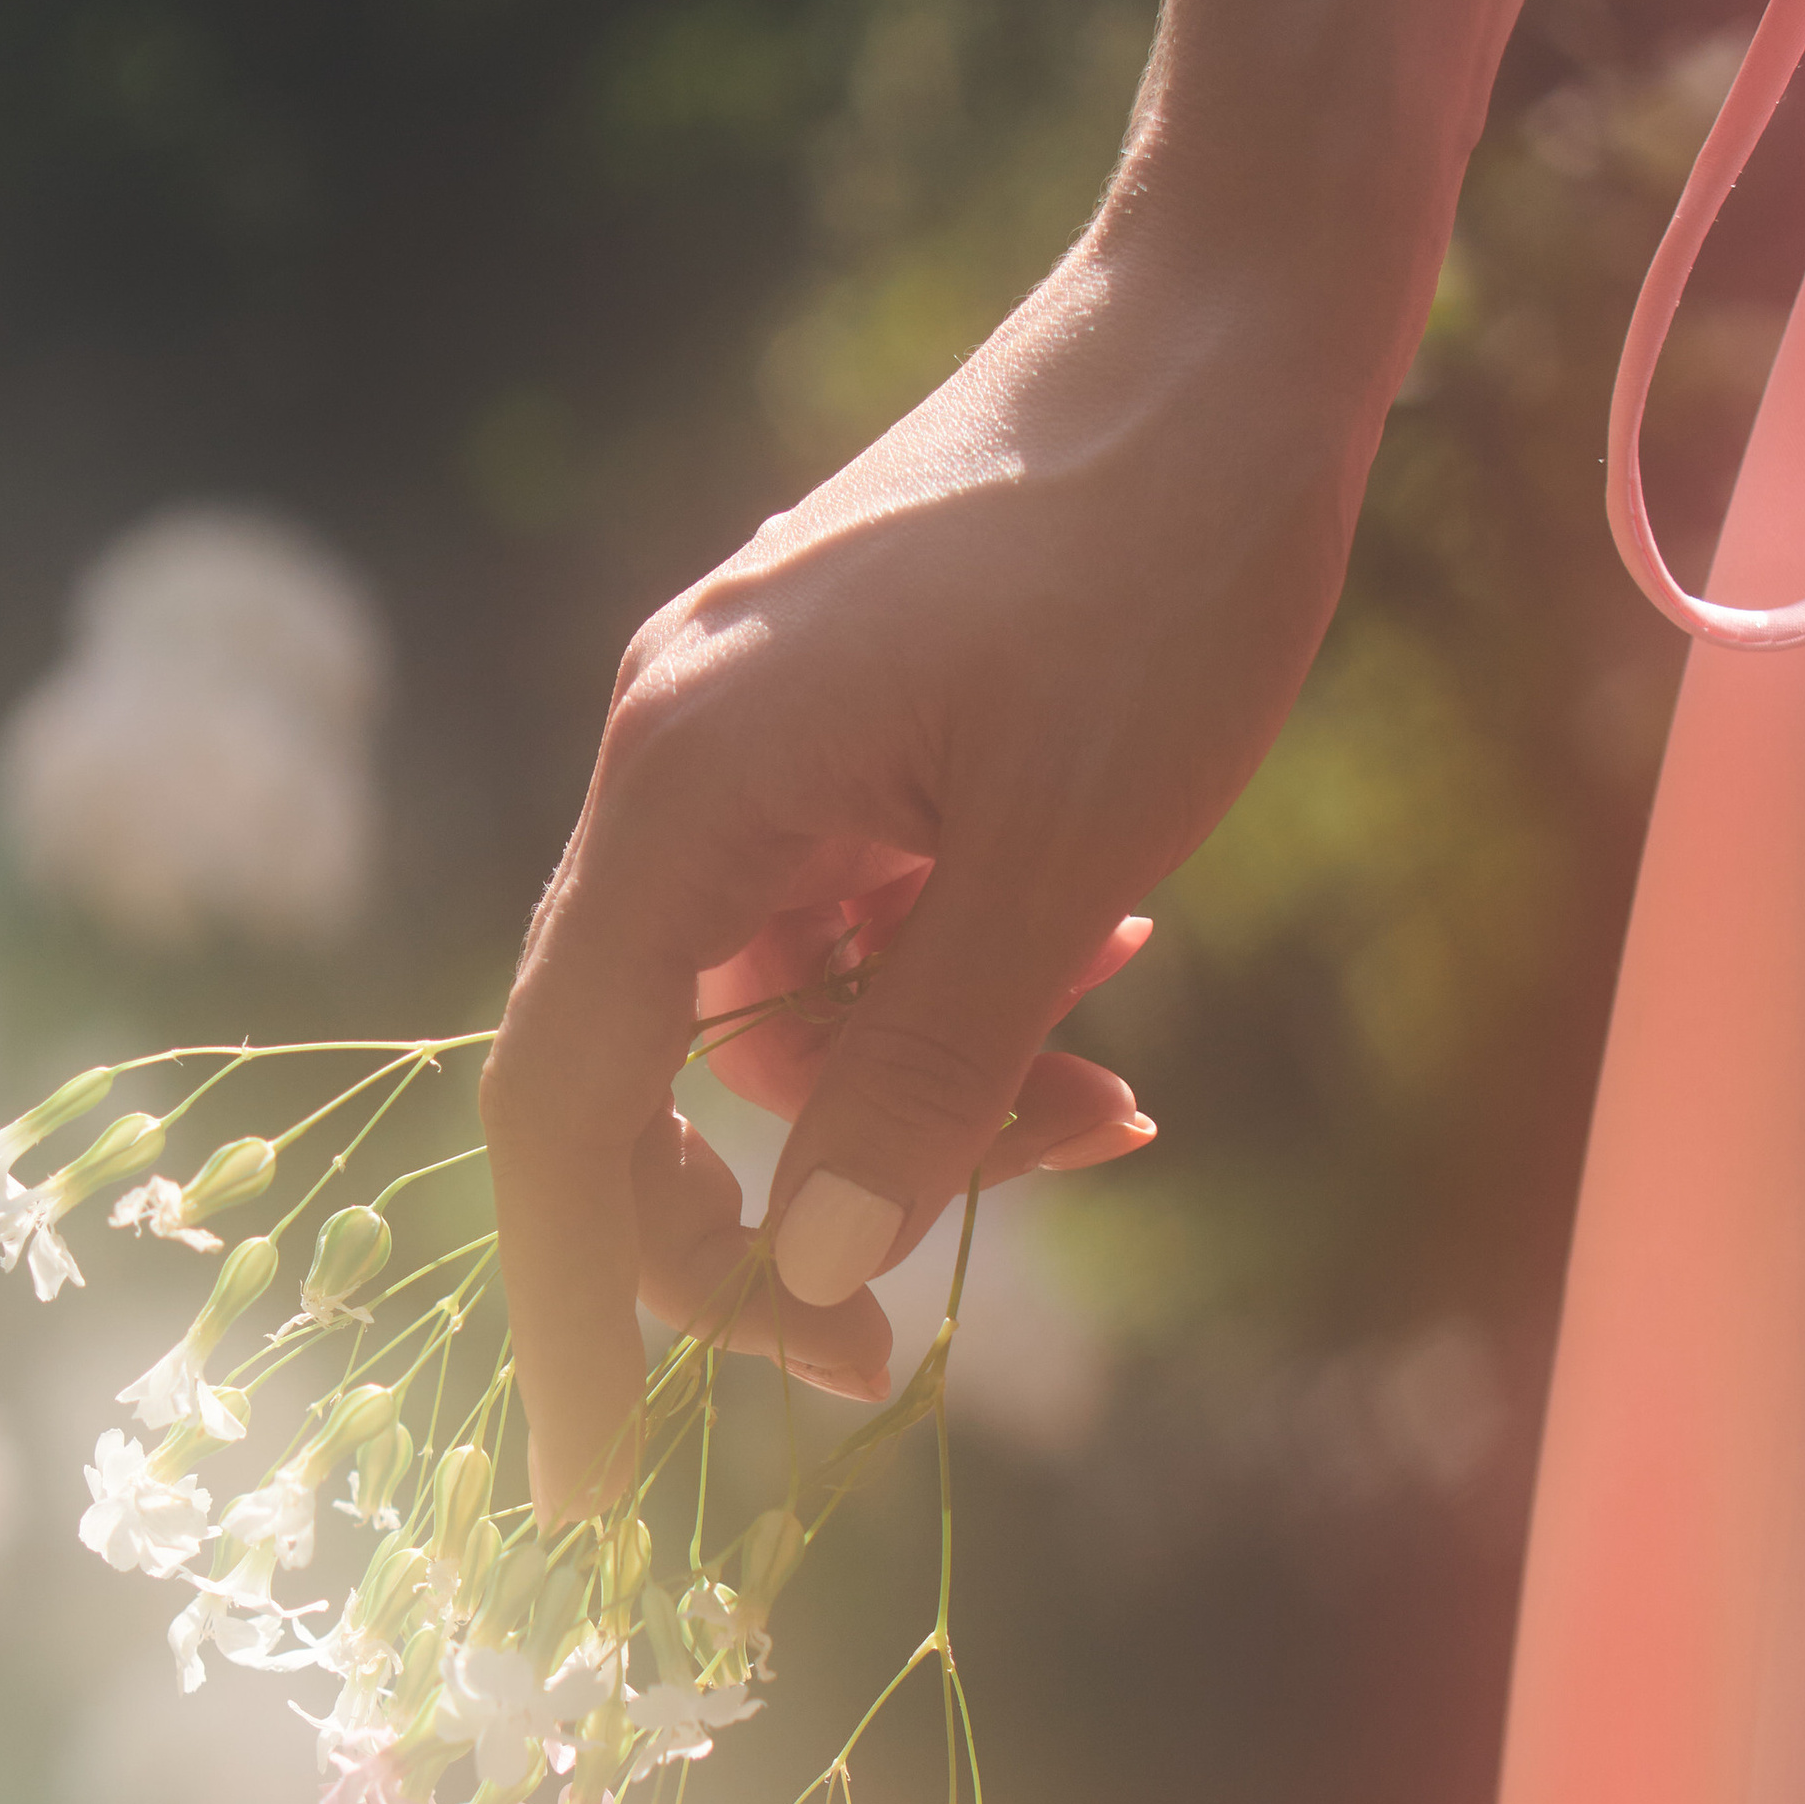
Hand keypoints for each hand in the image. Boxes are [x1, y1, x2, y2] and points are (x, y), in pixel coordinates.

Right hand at [481, 225, 1391, 1519]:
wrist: (1240, 322)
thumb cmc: (1164, 571)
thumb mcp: (1064, 867)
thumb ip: (923, 1081)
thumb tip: (803, 1276)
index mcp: (689, 792)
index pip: (564, 1102)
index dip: (572, 1302)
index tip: (586, 1482)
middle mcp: (675, 764)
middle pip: (652, 1073)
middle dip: (785, 1211)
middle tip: (898, 1348)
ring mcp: (745, 743)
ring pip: (773, 1013)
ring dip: (917, 1094)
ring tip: (1115, 1089)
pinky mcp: (829, 730)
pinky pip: (844, 927)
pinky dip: (947, 988)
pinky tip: (1107, 972)